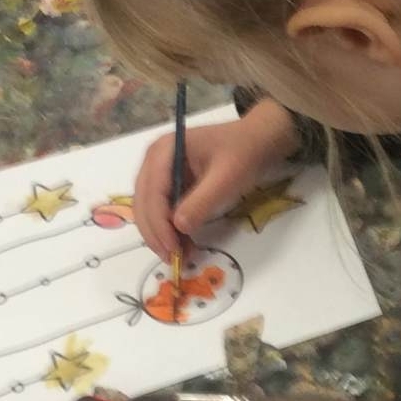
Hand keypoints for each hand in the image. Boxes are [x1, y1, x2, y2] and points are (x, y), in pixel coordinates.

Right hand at [133, 102, 297, 259]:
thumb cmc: (243, 154)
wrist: (256, 142)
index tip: (173, 249)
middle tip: (174, 259)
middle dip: (156, 234)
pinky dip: (168, 228)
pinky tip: (182, 243)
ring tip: (181, 255)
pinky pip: (161, 209)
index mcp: (163, 151)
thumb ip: (201, 202)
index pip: (152, 193)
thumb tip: (178, 227)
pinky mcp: (169, 184)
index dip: (159, 225)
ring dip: (160, 234)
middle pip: (144, 203)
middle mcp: (154, 161)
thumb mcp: (226, 178)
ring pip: (148, 210)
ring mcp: (159, 172)